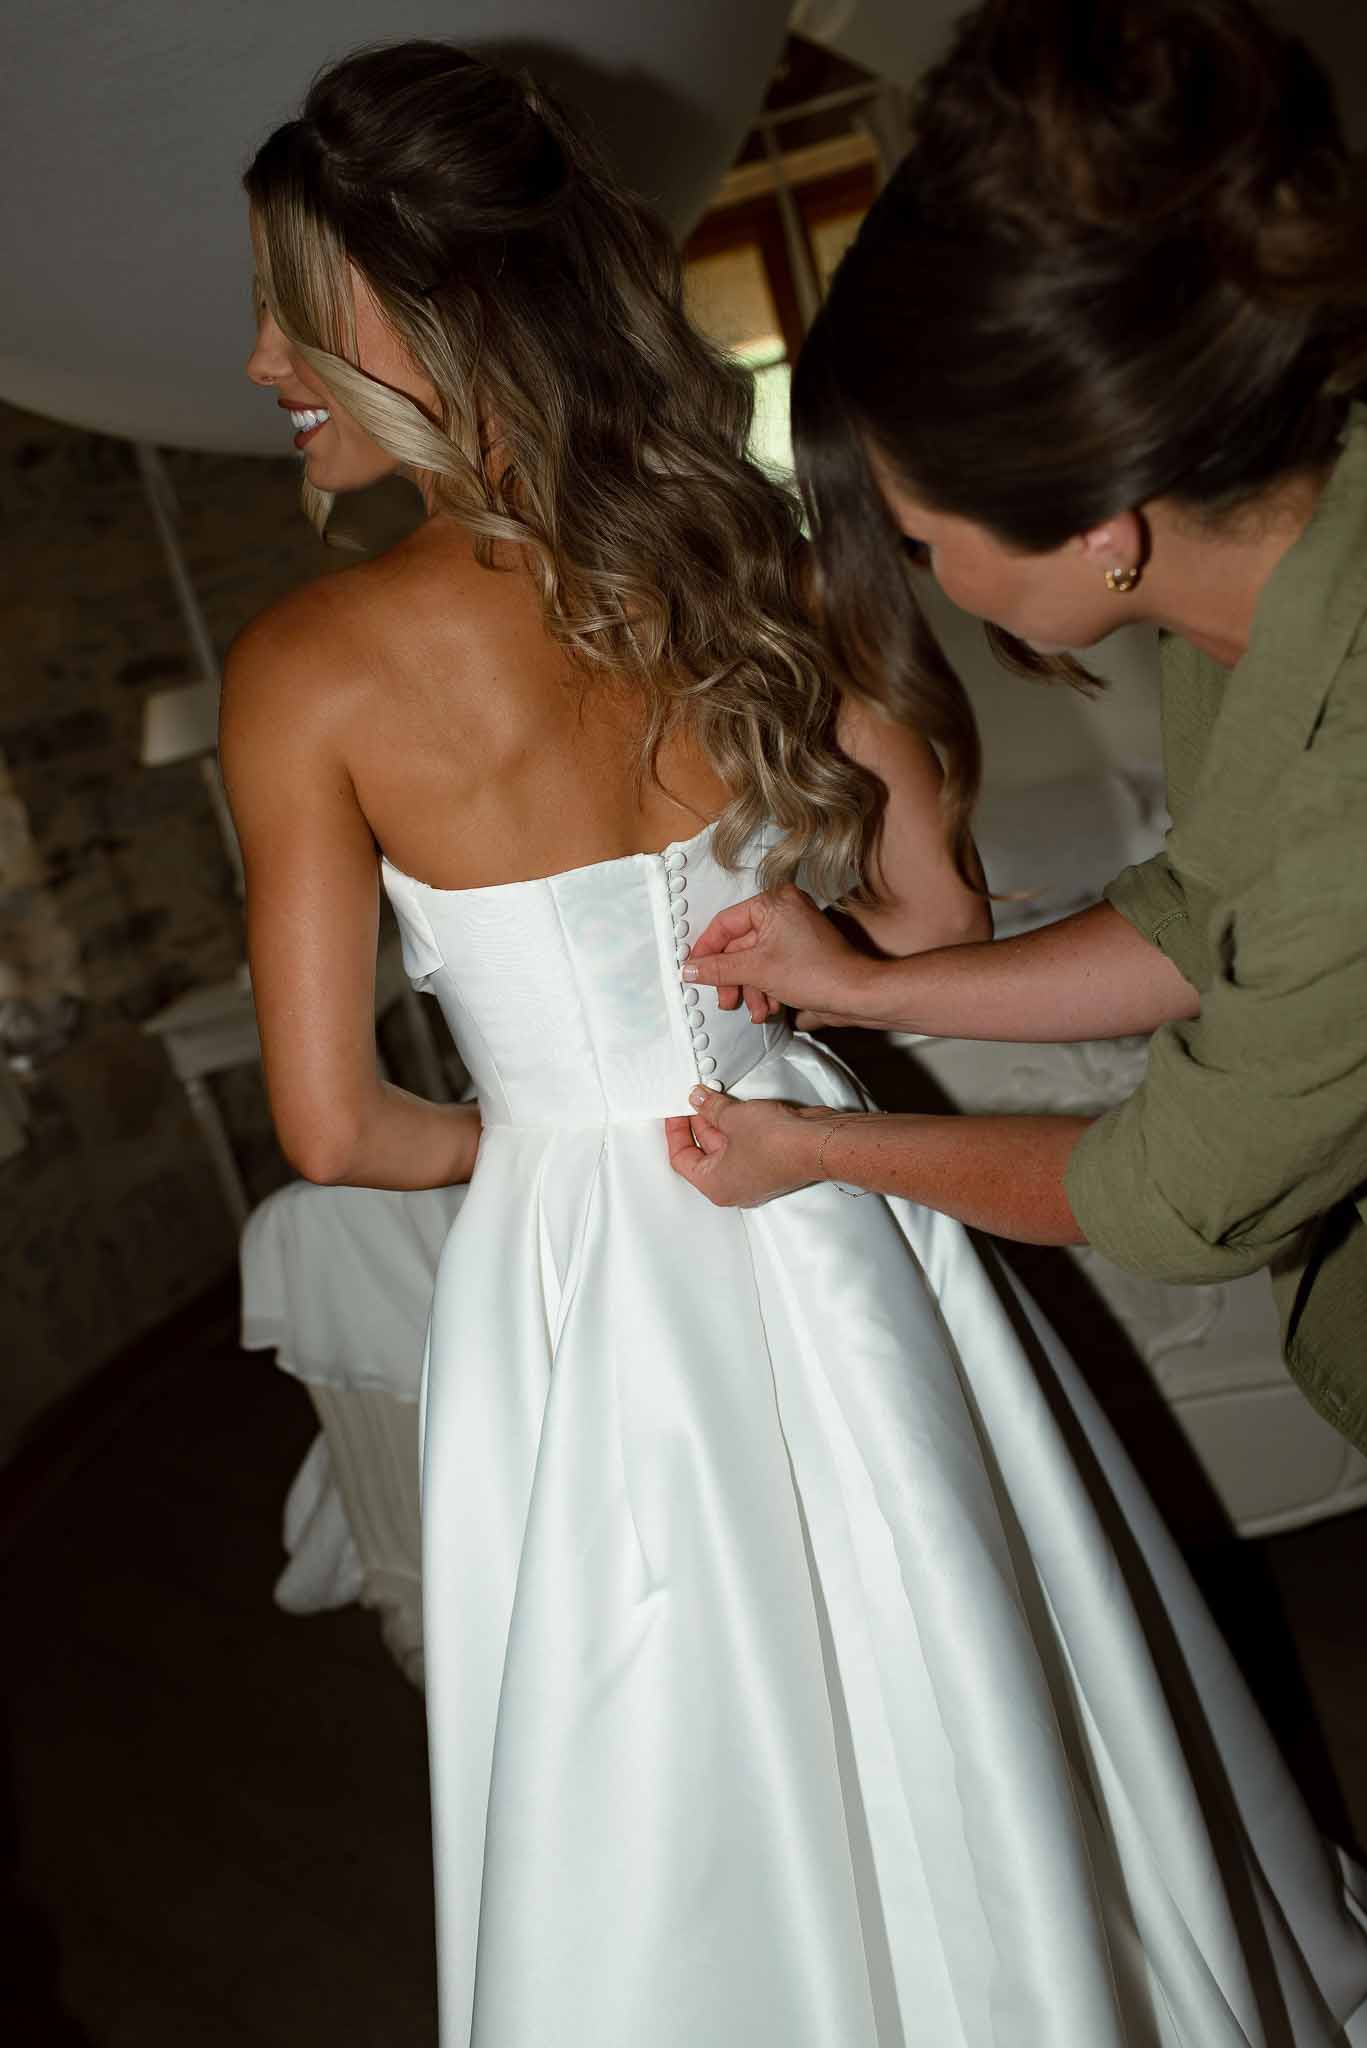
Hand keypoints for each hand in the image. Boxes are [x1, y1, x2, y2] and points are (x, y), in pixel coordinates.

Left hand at [665, 1088, 833, 1207]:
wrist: (818, 1144)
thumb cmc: (778, 1144)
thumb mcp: (732, 1117)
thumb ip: (710, 1107)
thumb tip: (698, 1099)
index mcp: (715, 1185)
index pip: (681, 1158)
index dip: (675, 1131)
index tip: (676, 1110)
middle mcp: (733, 1186)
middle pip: (704, 1153)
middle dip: (699, 1122)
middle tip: (696, 1097)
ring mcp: (754, 1177)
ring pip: (727, 1147)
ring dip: (720, 1121)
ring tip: (716, 1097)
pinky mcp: (771, 1165)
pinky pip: (746, 1145)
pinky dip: (738, 1126)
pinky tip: (737, 1106)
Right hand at [683, 885, 876, 1027]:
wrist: (856, 995)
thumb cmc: (818, 973)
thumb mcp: (757, 970)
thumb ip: (719, 968)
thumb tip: (690, 969)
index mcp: (773, 902)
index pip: (725, 924)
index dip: (707, 950)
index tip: (693, 970)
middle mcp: (784, 911)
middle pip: (739, 946)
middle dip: (734, 978)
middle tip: (726, 999)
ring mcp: (793, 932)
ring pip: (754, 961)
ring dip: (751, 989)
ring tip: (758, 1010)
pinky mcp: (800, 952)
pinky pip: (770, 966)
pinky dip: (765, 988)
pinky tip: (770, 1007)